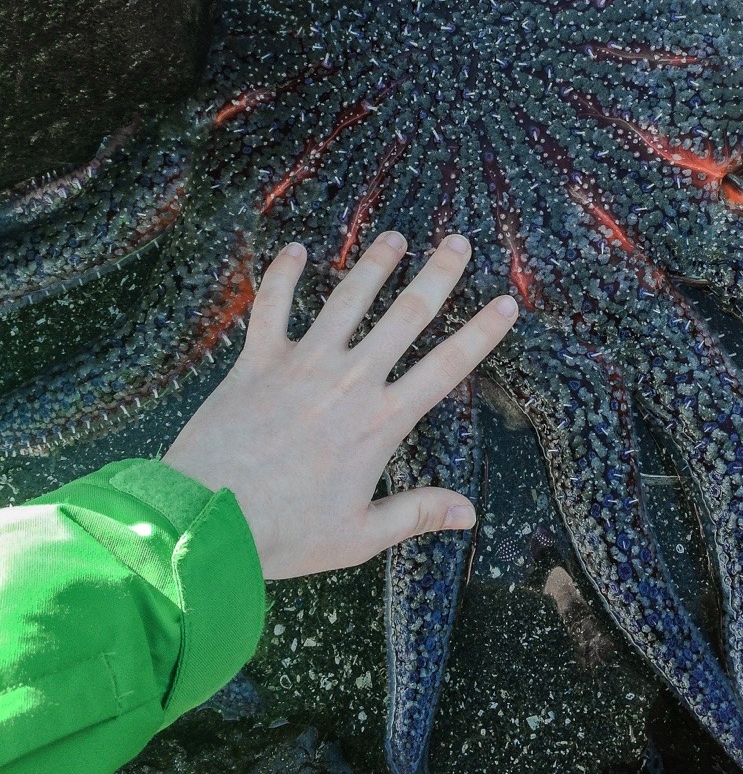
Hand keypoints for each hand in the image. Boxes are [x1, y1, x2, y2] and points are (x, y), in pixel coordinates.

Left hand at [162, 231, 517, 578]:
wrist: (206, 519)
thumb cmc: (285, 534)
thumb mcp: (360, 535)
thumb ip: (416, 513)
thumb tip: (470, 513)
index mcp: (381, 422)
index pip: (446, 368)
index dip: (481, 333)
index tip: (506, 302)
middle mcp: (350, 381)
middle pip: (406, 317)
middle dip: (437, 276)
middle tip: (458, 242)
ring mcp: (304, 364)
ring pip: (347, 300)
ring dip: (374, 265)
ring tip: (395, 238)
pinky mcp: (258, 360)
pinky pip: (272, 306)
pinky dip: (282, 274)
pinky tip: (294, 249)